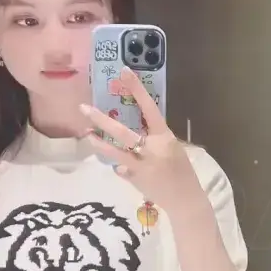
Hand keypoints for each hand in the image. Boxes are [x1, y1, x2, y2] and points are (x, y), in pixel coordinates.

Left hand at [82, 69, 190, 206]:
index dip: (137, 89)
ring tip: (87, 134)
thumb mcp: (172, 149)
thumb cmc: (182, 170)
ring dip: (100, 143)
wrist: (186, 199)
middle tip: (84, 108)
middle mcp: (152, 149)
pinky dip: (119, 166)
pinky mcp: (136, 180)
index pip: (149, 108)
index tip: (124, 72)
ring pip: (116, 152)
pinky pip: (121, 169)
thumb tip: (132, 134)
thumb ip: (153, 140)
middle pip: (123, 132)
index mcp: (165, 137)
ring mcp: (142, 166)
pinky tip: (119, 167)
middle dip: (102, 120)